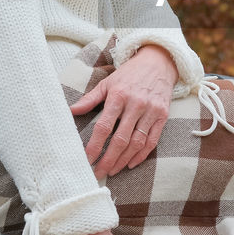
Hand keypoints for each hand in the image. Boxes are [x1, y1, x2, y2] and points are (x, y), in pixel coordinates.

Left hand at [71, 44, 177, 176]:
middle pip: (121, 139)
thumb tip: (70, 111)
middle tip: (99, 172)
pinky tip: (130, 163)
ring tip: (113, 170)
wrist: (158, 62)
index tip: (87, 160)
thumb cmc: (129, 74)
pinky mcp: (162, 116)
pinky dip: (142, 155)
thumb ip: (90, 99)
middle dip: (108, 159)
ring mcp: (151, 111)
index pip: (104, 127)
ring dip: (123, 160)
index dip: (95, 146)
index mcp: (119, 96)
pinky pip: (152, 140)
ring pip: (137, 143)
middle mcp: (136, 104)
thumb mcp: (108, 82)